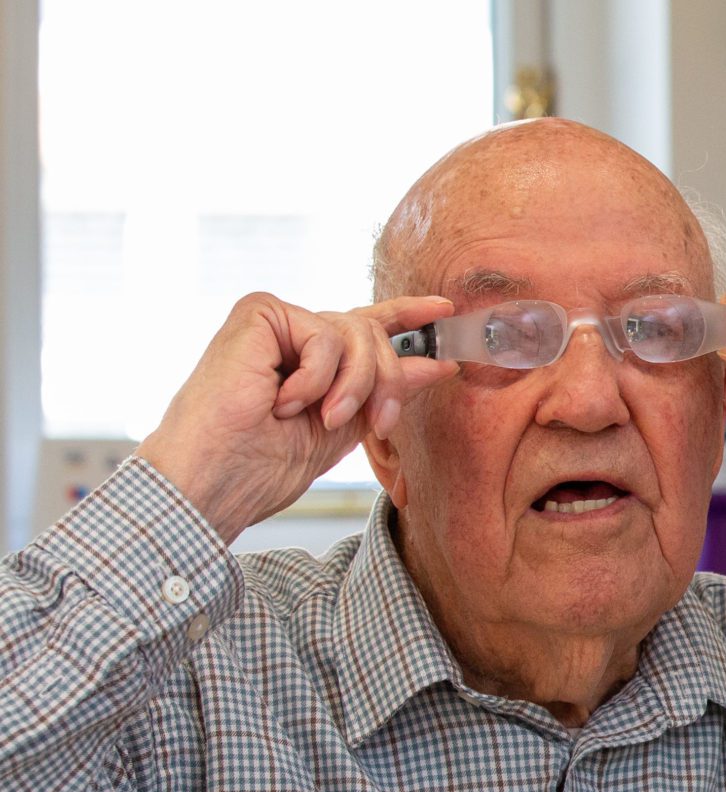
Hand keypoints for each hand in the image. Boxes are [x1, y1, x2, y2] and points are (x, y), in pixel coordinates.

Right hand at [135, 293, 458, 542]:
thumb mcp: (345, 428)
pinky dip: (316, 377)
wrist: (213, 481)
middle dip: (386, 381)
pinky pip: (325, 334)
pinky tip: (281, 401)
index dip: (408, 314)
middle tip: (379, 423)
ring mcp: (274, 323)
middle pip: (372, 331)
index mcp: (311, 363)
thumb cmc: (259, 467)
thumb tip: (436, 364)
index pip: (365, 326)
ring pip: (357, 330)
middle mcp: (293, 338)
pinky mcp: (257, 313)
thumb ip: (385, 390)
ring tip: (324, 418)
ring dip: (354, 386)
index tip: (445, 309)